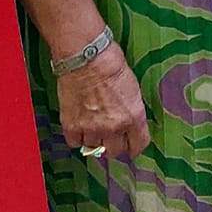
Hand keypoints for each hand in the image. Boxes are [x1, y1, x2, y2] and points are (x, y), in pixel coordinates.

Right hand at [57, 43, 149, 160]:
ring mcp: (91, 128)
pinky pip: (75, 143)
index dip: (134, 147)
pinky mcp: (72, 126)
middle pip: (115, 152)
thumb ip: (130, 112)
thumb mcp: (132, 90)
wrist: (87, 59)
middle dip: (113, 145)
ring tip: (92, 126)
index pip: (139, 145)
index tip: (131, 147)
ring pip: (93, 149)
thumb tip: (127, 125)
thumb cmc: (111, 66)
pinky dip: (76, 137)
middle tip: (110, 137)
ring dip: (94, 140)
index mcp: (133, 117)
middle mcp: (114, 127)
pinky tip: (79, 126)